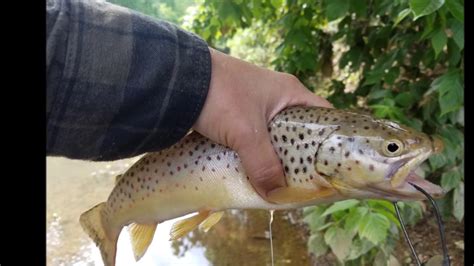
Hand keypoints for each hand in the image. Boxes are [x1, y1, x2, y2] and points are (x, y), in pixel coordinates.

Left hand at [194, 48, 332, 198]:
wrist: (178, 79)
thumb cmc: (221, 96)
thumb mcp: (246, 133)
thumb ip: (263, 165)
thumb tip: (276, 196)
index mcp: (290, 93)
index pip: (323, 117)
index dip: (329, 142)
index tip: (329, 168)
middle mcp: (277, 98)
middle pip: (298, 132)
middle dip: (299, 157)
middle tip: (303, 182)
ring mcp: (256, 106)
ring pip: (274, 138)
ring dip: (273, 158)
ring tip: (278, 182)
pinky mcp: (237, 115)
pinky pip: (253, 139)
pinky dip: (254, 154)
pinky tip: (253, 171)